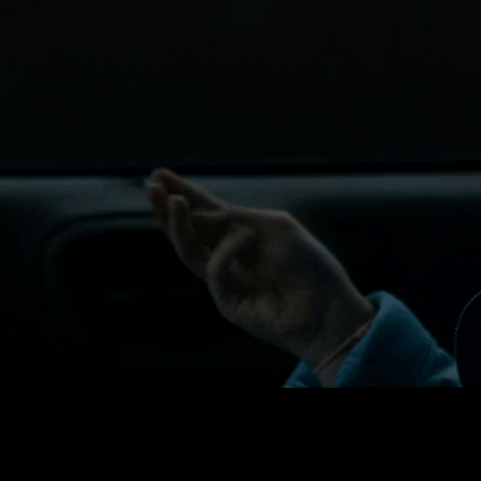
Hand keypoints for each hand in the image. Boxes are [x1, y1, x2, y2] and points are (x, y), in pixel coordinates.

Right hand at [143, 168, 374, 367]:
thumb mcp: (274, 227)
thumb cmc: (309, 264)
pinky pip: (214, 271)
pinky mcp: (228, 303)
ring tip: (173, 201)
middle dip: (167, 209)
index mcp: (242, 234)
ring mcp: (225, 281)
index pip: (205, 211)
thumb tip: (198, 213)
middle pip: (188, 231)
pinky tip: (242, 238)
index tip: (160, 174)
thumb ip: (235, 218)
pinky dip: (224, 251)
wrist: (328, 306)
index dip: (183, 192)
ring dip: (178, 225)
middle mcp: (229, 256)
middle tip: (152, 186)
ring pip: (190, 252)